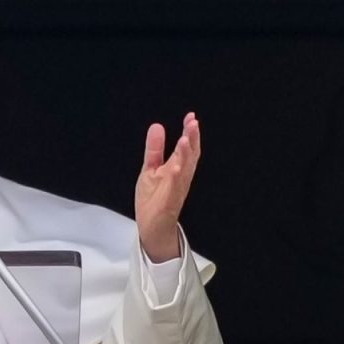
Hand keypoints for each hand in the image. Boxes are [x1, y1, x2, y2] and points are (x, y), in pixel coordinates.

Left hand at [135, 112, 200, 261]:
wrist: (152, 227)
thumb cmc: (154, 199)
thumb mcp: (150, 168)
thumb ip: (155, 149)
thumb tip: (157, 126)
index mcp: (177, 168)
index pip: (187, 147)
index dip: (190, 132)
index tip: (191, 117)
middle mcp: (180, 178)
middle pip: (190, 156)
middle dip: (192, 139)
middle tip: (193, 123)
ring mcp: (176, 190)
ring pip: (184, 171)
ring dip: (185, 155)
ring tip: (185, 139)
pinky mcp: (168, 203)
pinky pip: (174, 189)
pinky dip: (175, 178)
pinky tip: (175, 167)